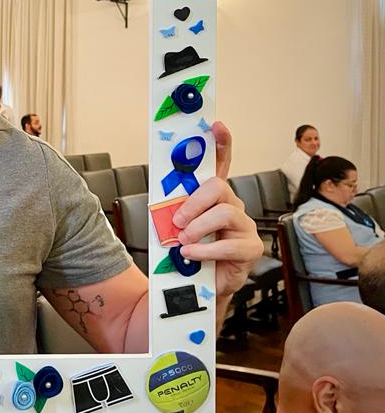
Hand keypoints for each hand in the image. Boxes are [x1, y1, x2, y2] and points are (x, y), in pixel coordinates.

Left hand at [172, 121, 262, 298]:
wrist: (198, 287)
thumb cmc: (188, 251)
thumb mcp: (176, 227)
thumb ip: (173, 210)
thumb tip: (162, 200)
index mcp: (214, 198)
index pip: (221, 165)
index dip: (221, 144)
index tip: (216, 125)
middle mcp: (233, 207)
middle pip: (218, 187)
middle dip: (194, 202)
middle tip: (177, 221)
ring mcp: (245, 227)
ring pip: (224, 213)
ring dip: (198, 226)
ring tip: (182, 240)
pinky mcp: (251, 249)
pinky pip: (229, 245)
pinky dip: (204, 250)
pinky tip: (190, 254)